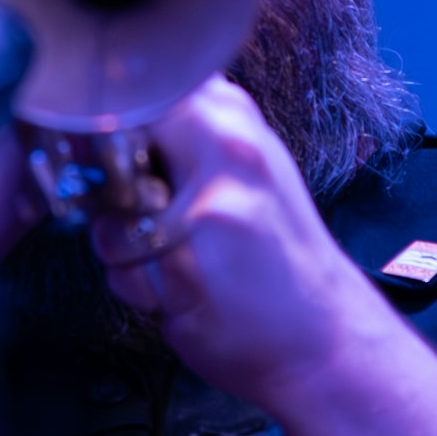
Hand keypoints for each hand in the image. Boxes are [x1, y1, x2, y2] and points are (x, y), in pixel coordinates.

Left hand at [90, 75, 372, 407]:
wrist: (327, 336)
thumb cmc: (283, 253)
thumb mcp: (253, 167)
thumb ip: (197, 130)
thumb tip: (125, 110)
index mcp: (237, 125)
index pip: (143, 99)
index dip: (118, 136)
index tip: (130, 165)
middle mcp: (225, 158)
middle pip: (112, 158)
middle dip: (116, 196)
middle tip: (153, 216)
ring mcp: (205, 215)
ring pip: (109, 227)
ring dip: (126, 253)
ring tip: (178, 262)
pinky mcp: (185, 271)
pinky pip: (123, 275)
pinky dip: (142, 290)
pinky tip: (185, 291)